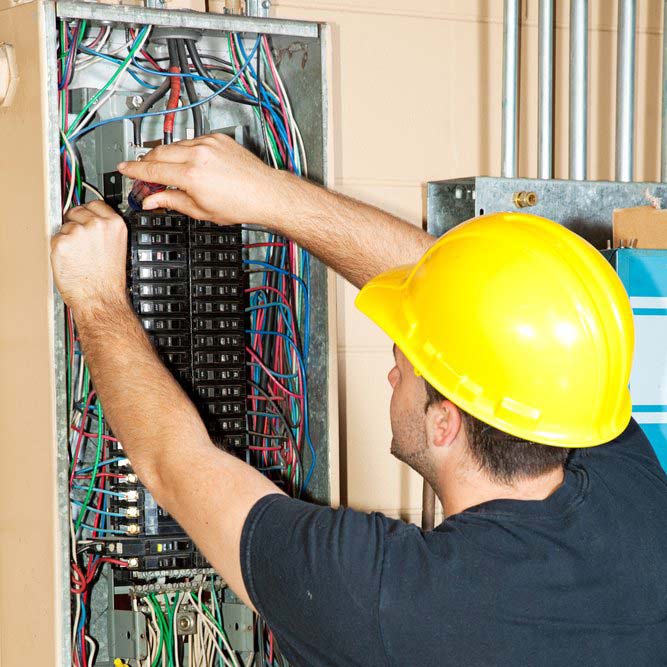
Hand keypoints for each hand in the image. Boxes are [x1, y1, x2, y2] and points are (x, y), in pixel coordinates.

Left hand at [51, 201, 127, 313]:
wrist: (100, 298)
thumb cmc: (108, 280)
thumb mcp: (118, 248)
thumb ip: (106, 231)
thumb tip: (91, 223)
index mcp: (115, 225)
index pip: (96, 204)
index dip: (89, 213)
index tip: (87, 218)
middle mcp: (97, 225)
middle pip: (77, 211)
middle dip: (76, 223)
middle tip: (80, 242)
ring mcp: (78, 232)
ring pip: (65, 226)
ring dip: (67, 238)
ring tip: (78, 256)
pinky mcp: (62, 242)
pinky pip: (55, 239)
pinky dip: (59, 250)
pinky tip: (70, 261)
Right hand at [117, 134, 291, 226]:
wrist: (265, 193)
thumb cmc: (239, 204)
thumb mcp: (200, 210)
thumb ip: (171, 201)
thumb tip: (151, 201)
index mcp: (191, 175)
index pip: (152, 169)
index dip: (134, 169)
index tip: (123, 169)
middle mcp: (199, 155)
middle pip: (159, 151)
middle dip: (147, 160)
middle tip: (143, 171)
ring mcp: (209, 144)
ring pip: (176, 144)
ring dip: (167, 155)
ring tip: (168, 169)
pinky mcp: (218, 139)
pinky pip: (194, 141)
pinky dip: (186, 150)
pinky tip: (190, 162)